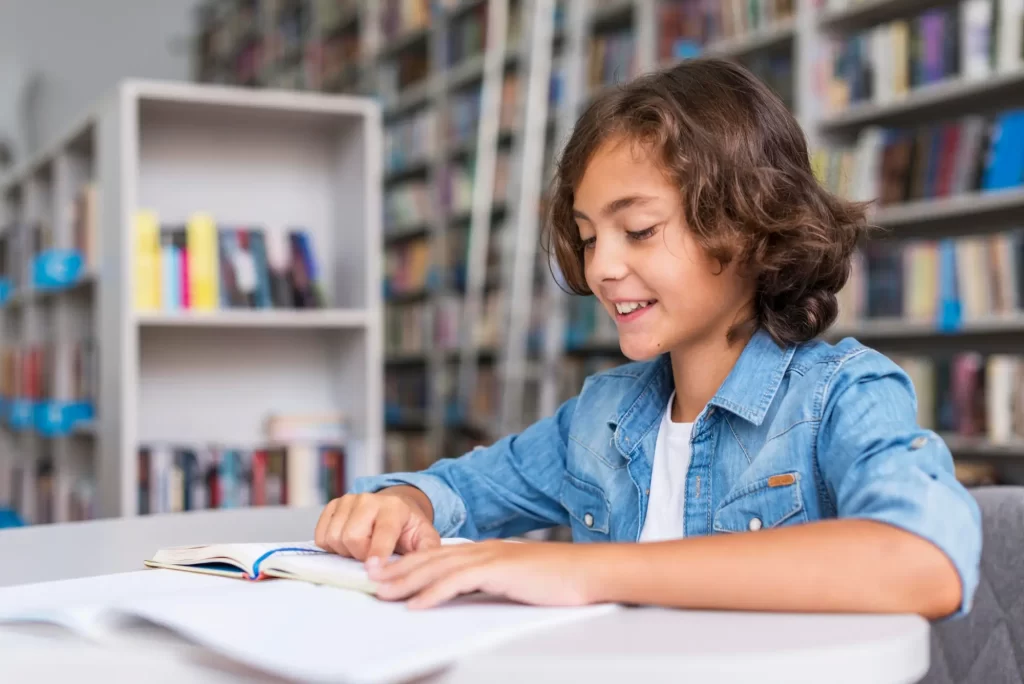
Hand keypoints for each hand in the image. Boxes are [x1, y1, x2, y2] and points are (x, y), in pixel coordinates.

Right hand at [315, 487, 440, 560]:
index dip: (377, 552)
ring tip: (360, 549)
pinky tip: (347, 544)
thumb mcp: (424, 538)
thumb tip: (424, 570)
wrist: (394, 508)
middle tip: (370, 558)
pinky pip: (320, 536)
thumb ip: (427, 551)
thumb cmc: (408, 528)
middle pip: (352, 537)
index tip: (373, 568)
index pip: (383, 532)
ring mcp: (348, 500)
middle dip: (359, 555)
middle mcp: (369, 499)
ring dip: (344, 552)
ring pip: (333, 538)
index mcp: (394, 508)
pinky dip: (331, 546)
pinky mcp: (332, 505)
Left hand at [366, 539, 598, 608]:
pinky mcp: (499, 571)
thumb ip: (489, 582)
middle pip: (429, 559)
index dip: (408, 564)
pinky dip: (433, 593)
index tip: (385, 573)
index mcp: (485, 551)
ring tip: (382, 592)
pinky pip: (458, 582)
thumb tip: (467, 592)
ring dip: (406, 581)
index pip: (437, 556)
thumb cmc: (557, 579)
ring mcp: (490, 558)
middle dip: (397, 570)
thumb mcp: (515, 579)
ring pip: (437, 568)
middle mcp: (483, 550)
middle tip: (370, 580)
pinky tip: (417, 604)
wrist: (587, 573)